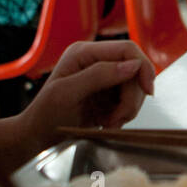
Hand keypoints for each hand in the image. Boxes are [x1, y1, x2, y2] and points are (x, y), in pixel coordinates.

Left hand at [18, 40, 154, 143]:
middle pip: (135, 71)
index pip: (127, 49)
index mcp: (84, 52)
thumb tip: (133, 65)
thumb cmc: (45, 115)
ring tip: (109, 122)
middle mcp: (96, 60)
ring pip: (135, 87)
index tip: (148, 91)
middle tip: (118, 118)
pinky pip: (130, 100)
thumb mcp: (67, 93)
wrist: (38, 136)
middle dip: (132, 97)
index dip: (143, 68)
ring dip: (128, 109)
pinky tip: (108, 122)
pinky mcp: (108, 93)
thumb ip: (98, 76)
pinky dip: (124, 114)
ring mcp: (104, 77)